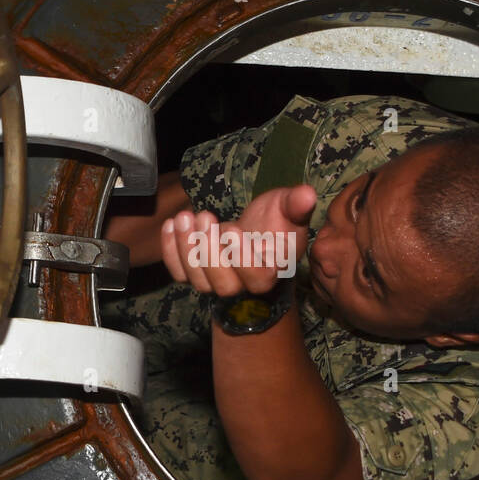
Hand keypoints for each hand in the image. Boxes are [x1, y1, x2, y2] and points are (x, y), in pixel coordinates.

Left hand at [161, 184, 316, 295]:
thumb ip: (296, 204)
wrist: (255, 234)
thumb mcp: (287, 208)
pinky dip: (171, 250)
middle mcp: (243, 286)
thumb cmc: (274, 223)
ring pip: (198, 280)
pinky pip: (179, 273)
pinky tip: (171, 224)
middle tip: (204, 216)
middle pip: (223, 284)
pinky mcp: (196, 274)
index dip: (241, 258)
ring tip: (185, 216)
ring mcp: (217, 283)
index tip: (232, 228)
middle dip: (209, 251)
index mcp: (271, 273)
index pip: (257, 278)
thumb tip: (308, 194)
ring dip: (187, 247)